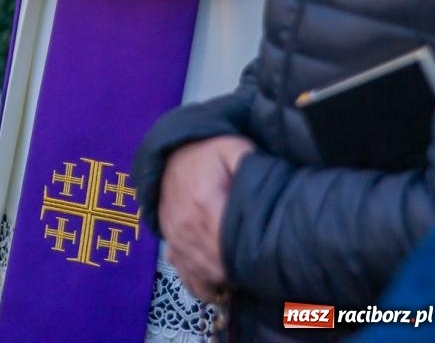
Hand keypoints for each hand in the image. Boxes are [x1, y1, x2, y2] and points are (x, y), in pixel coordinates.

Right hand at [158, 135, 254, 302]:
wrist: (172, 150)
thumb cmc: (206, 152)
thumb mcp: (232, 148)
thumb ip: (249, 162)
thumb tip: (265, 183)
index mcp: (204, 203)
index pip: (226, 246)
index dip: (245, 261)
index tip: (261, 261)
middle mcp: (185, 225)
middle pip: (214, 266)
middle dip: (237, 274)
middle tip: (256, 270)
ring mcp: (175, 237)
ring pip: (198, 275)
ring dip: (219, 283)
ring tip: (237, 281)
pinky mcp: (169, 242)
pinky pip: (181, 272)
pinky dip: (199, 284)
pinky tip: (215, 286)